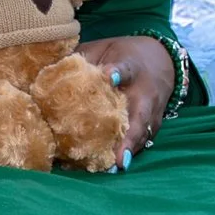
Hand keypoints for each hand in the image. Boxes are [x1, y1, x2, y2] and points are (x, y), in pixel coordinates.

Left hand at [74, 35, 172, 164]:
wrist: (162, 59)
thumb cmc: (124, 54)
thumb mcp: (105, 47)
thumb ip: (84, 58)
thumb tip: (52, 70)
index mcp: (132, 67)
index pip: (126, 68)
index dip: (118, 72)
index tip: (110, 75)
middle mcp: (145, 93)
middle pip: (140, 116)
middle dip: (129, 137)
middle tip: (118, 158)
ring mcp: (152, 112)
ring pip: (142, 134)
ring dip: (129, 151)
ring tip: (114, 167)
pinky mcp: (153, 124)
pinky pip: (142, 140)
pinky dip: (130, 152)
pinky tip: (113, 166)